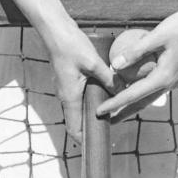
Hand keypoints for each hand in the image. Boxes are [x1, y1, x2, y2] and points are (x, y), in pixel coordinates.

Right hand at [43, 18, 119, 143]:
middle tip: (109, 132)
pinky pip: (79, 98)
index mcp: (69, 97)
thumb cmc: (71, 46)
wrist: (55, 30)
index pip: (74, 128)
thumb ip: (109, 79)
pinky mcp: (68, 80)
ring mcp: (66, 88)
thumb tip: (122, 91)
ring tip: (109, 117)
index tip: (97, 147)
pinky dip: (89, 102)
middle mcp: (65, 96)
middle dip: (90, 129)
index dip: (84, 141)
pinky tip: (104, 96)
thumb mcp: (94, 63)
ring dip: (90, 115)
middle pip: (76, 121)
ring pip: (78, 109)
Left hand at [97, 10, 177, 120]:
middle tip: (106, 120)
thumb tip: (114, 65)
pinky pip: (150, 87)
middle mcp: (168, 83)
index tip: (101, 110)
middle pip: (141, 103)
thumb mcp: (155, 36)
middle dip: (123, 113)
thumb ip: (135, 52)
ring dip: (131, 105)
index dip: (115, 103)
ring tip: (115, 110)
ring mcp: (170, 80)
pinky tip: (127, 89)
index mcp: (164, 77)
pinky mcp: (170, 75)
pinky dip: (138, 92)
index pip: (134, 95)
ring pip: (147, 97)